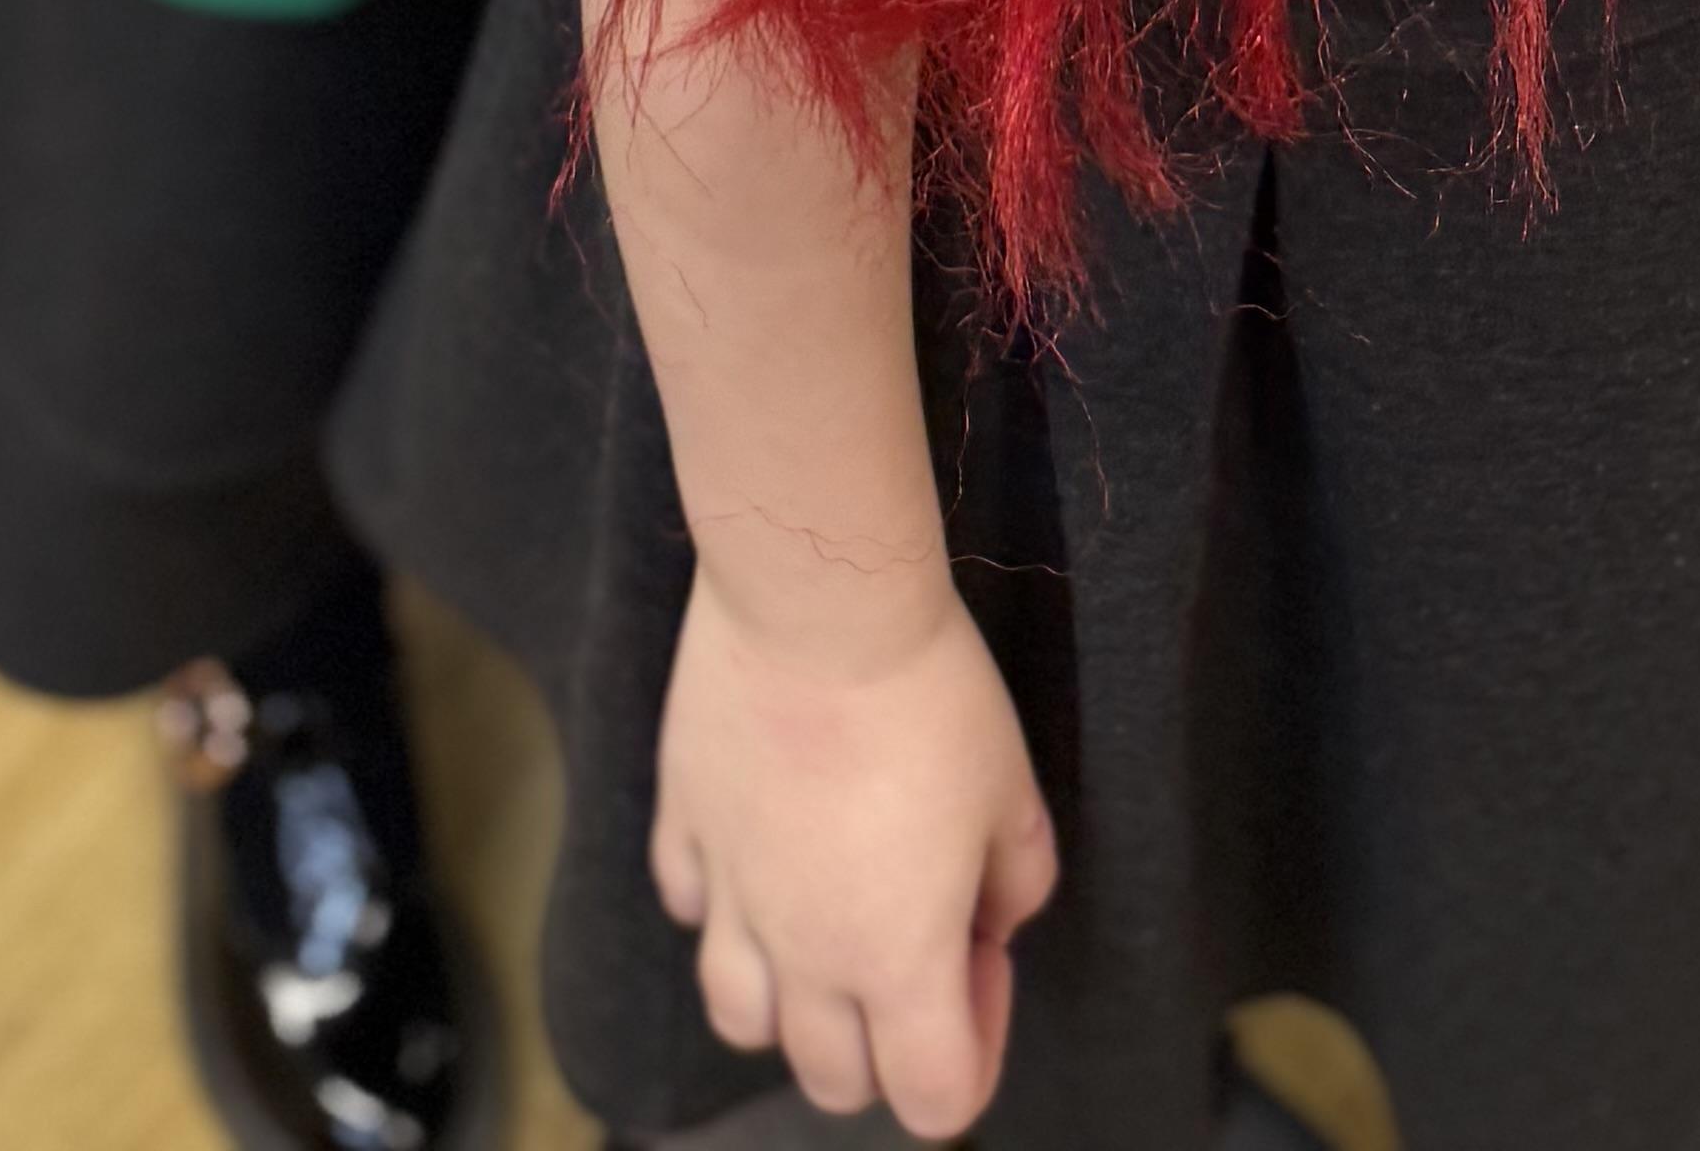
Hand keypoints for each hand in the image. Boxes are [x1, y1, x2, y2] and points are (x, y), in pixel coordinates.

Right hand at [649, 564, 1055, 1137]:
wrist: (819, 599)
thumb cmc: (929, 693)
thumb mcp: (1014, 795)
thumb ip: (1015, 884)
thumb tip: (988, 917)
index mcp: (897, 962)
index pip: (935, 1101)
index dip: (979, 1049)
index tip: (987, 957)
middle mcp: (805, 952)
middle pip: (833, 1081)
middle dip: (885, 1042)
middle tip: (918, 941)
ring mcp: (731, 892)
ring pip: (741, 1018)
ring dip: (790, 1003)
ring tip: (826, 927)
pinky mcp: (684, 822)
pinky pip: (689, 906)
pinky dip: (723, 908)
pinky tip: (760, 854)